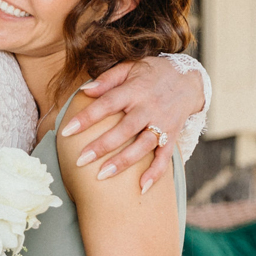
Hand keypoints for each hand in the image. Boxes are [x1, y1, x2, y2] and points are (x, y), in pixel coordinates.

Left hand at [59, 57, 204, 191]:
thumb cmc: (152, 73)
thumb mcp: (130, 67)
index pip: (108, 104)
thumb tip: (85, 91)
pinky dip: (156, 173)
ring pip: (142, 146)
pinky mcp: (172, 136)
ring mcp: (162, 123)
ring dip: (123, 162)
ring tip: (101, 176)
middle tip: (80, 161)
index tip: (66, 131)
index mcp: (135, 89)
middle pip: (124, 129)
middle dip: (102, 146)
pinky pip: (165, 157)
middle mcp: (149, 107)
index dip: (87, 118)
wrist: (188, 79)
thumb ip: (108, 79)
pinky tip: (142, 188)